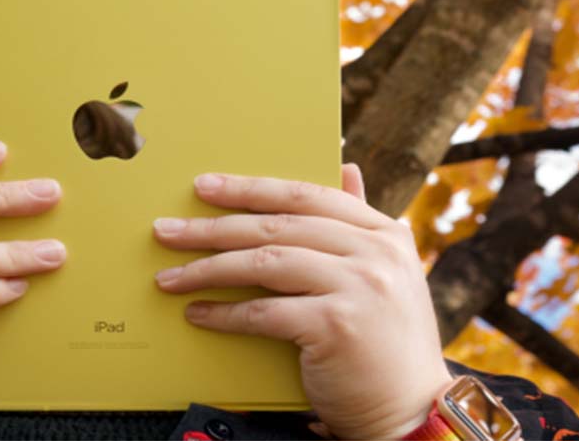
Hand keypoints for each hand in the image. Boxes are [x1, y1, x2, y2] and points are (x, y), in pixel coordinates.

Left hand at [153, 165, 450, 439]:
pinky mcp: (337, 326)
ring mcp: (359, 287)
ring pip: (265, 262)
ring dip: (208, 269)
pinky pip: (264, 312)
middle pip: (277, 225)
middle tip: (166, 230)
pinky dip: (225, 314)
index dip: (251, 188)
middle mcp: (375, 253)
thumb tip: (345, 166)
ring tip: (169, 277)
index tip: (204, 186)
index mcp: (384, 233)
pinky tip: (197, 313)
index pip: (306, 196)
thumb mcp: (387, 274)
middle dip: (213, 226)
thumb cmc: (388, 345)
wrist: (413, 412)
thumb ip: (360, 225)